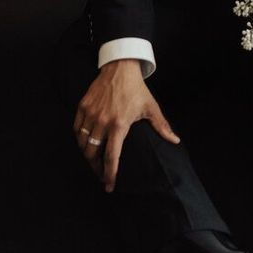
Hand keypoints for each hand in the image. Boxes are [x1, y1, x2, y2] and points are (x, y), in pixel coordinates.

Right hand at [74, 59, 179, 192]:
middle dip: (96, 168)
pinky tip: (85, 142)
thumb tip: (175, 141)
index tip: (109, 185)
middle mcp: (102, 121)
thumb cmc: (137, 89)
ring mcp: (91, 113)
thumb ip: (162, 126)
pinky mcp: (83, 106)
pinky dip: (79, 138)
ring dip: (87, 155)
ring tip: (93, 160)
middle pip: (93, 154)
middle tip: (101, 174)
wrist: (121, 67)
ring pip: (82, 143)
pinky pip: (77, 128)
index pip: (112, 157)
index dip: (110, 174)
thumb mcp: (151, 107)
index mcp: (119, 125)